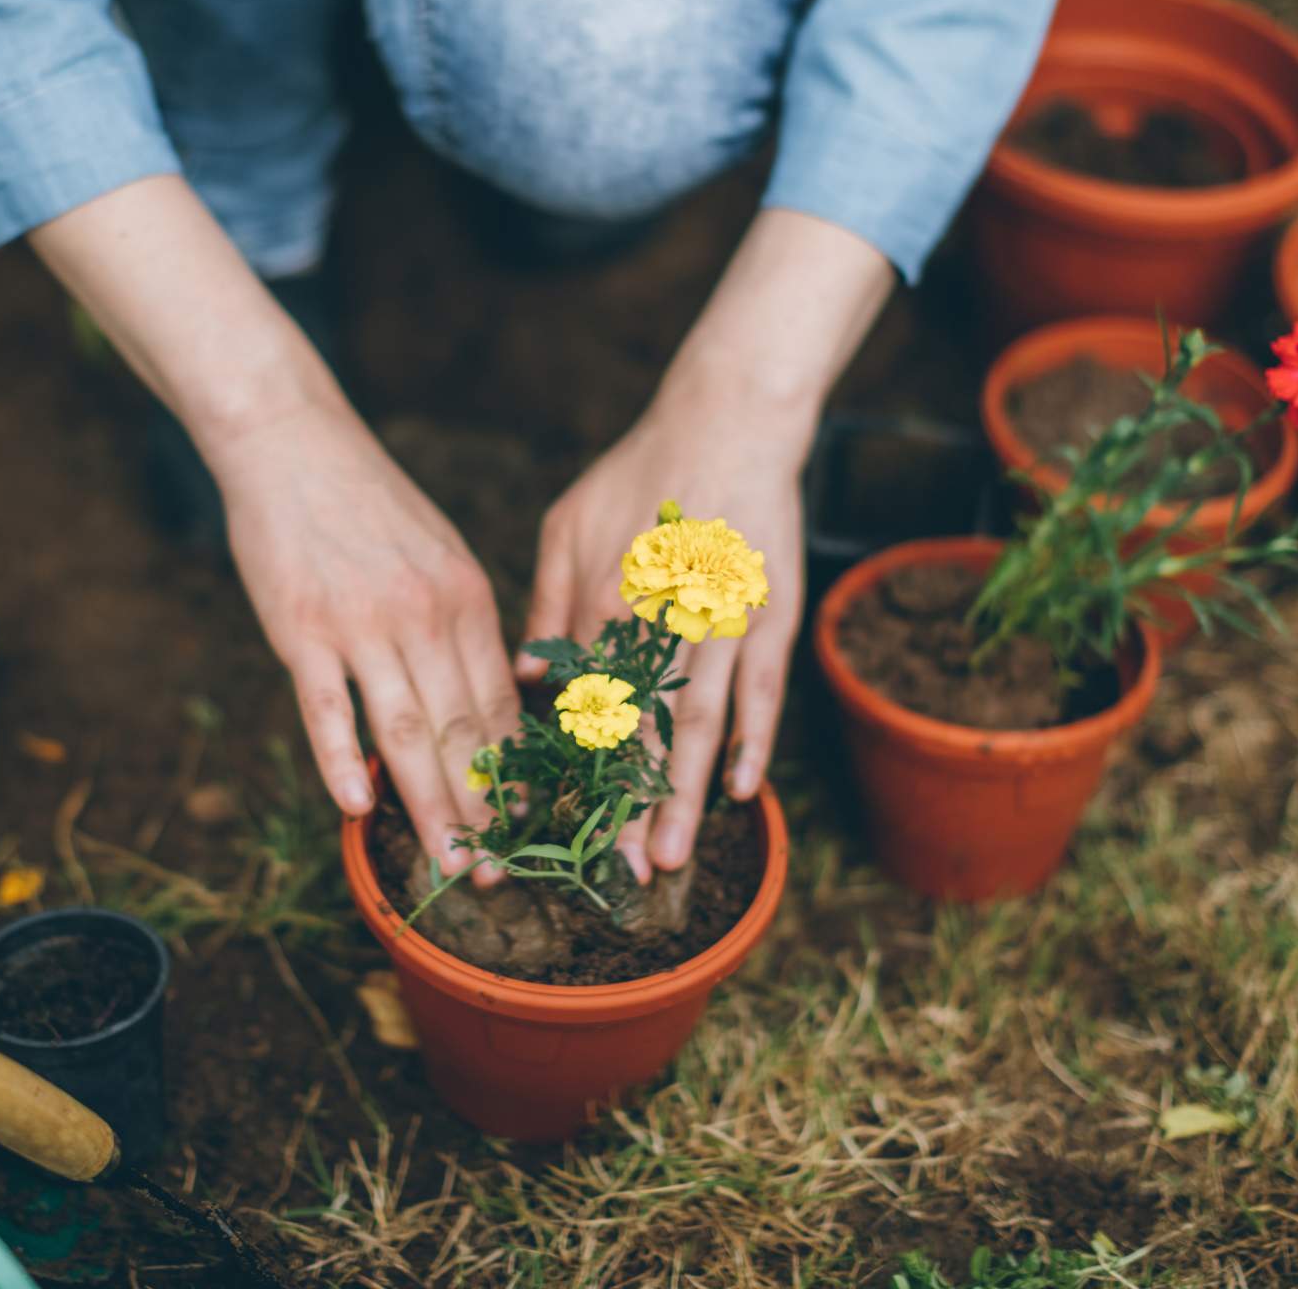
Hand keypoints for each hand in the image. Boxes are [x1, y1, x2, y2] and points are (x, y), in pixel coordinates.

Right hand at [27, 176, 516, 877]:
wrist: (293, 444)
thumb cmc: (368, 505)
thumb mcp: (439, 556)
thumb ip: (459, 626)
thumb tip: (483, 701)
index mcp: (468, 600)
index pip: (501, 702)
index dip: (516, 772)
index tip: (532, 826)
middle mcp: (426, 615)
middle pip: (462, 729)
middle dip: (484, 808)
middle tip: (498, 871)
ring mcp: (362, 623)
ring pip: (405, 730)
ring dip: (428, 803)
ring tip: (445, 860)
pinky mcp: (301, 628)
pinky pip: (327, 706)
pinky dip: (341, 759)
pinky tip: (356, 806)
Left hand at [522, 207, 894, 879]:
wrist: (728, 421)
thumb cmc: (640, 472)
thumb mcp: (568, 524)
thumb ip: (547, 603)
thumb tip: (530, 682)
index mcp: (603, 598)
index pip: (581, 703)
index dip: (569, 769)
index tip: (552, 825)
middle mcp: (660, 618)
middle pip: (637, 729)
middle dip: (624, 807)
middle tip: (612, 875)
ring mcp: (720, 619)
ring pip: (698, 723)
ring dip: (681, 793)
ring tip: (668, 855)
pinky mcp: (767, 612)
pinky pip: (761, 689)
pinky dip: (754, 741)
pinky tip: (741, 791)